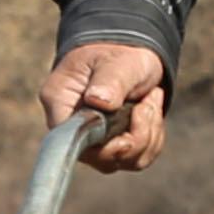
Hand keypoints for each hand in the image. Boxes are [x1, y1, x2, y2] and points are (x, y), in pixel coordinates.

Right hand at [42, 42, 171, 173]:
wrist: (132, 53)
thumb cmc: (118, 53)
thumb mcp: (116, 62)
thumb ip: (109, 80)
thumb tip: (99, 101)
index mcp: (60, 101)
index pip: (70, 141)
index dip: (101, 148)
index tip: (126, 138)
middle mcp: (72, 127)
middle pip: (101, 158)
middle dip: (135, 137)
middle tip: (147, 105)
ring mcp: (93, 140)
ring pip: (124, 161)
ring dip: (148, 134)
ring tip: (150, 100)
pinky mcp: (113, 146)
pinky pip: (138, 158)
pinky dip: (154, 138)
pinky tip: (151, 111)